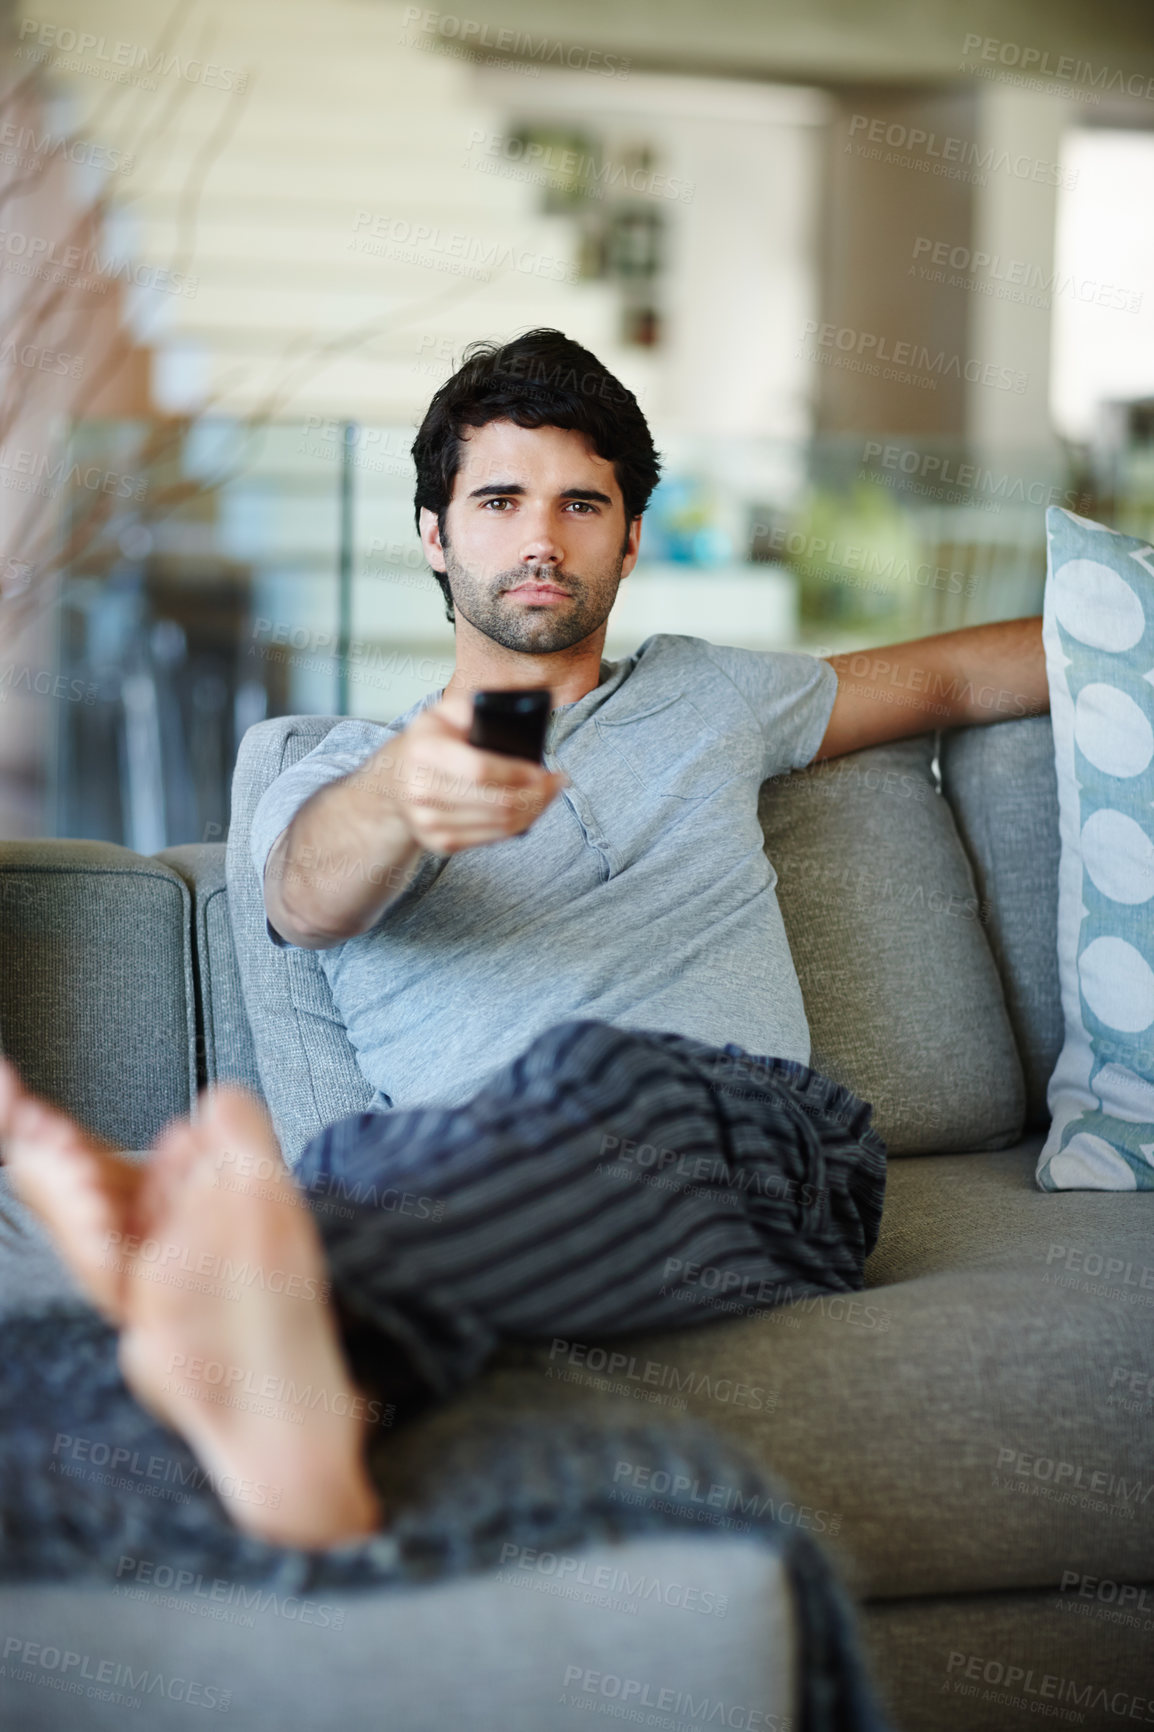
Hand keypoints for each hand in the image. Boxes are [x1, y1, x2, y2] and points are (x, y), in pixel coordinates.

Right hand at [365, 687, 568, 854]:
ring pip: (500, 824)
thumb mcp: (444, 712)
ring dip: (535, 810)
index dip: (518, 773)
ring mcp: (428, 821)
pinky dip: (518, 825)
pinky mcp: (437, 842)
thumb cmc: (429, 741)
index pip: (480, 770)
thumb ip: (475, 706)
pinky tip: (530, 810)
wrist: (393, 780)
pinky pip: (491, 839)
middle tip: (558, 781)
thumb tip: (517, 711)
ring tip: (549, 793)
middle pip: (497, 802)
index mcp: (424, 751)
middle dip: (538, 794)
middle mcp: (421, 790)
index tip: (542, 769)